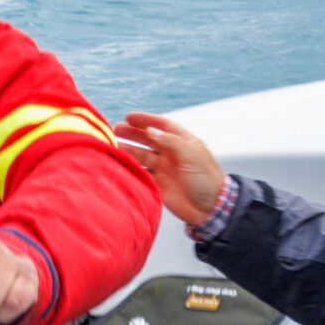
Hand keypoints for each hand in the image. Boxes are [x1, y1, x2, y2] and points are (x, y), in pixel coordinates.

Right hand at [112, 112, 224, 226]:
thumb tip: (152, 131)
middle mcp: (172, 153)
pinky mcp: (159, 184)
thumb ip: (171, 142)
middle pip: (148, 139)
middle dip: (132, 134)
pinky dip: (131, 169)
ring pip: (143, 156)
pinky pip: (142, 173)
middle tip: (115, 129)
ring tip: (113, 146)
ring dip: (129, 151)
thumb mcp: (191, 155)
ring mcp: (164, 169)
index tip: (129, 117)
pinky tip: (121, 165)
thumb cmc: (207, 180)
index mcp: (182, 142)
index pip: (162, 126)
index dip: (146, 120)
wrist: (210, 208)